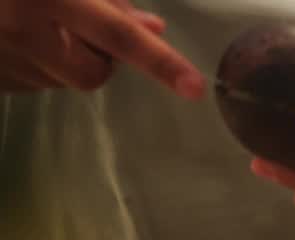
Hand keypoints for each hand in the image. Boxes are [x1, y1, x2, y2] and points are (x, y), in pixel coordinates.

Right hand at [0, 0, 202, 96]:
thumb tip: (150, 26)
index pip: (116, 34)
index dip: (158, 60)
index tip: (195, 87)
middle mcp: (23, 32)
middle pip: (93, 72)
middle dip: (103, 56)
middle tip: (91, 25)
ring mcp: (3, 60)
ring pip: (61, 78)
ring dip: (66, 54)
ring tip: (44, 17)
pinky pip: (30, 80)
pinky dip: (38, 60)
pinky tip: (16, 30)